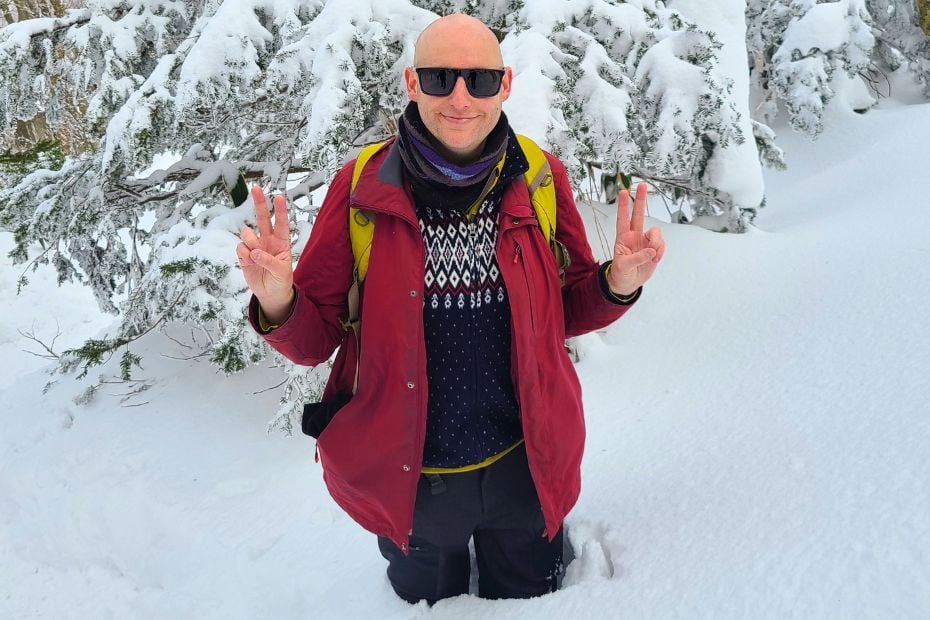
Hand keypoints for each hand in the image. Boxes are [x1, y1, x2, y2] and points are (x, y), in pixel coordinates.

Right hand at [236, 186, 294, 321]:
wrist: (271, 294)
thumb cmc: (281, 280)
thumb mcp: (282, 272)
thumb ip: (270, 261)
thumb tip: (255, 252)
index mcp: (282, 242)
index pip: (282, 223)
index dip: (280, 210)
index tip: (279, 197)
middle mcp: (268, 240)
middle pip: (262, 218)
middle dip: (259, 203)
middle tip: (256, 188)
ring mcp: (255, 246)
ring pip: (247, 234)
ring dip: (250, 243)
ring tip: (255, 257)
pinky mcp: (244, 255)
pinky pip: (240, 248)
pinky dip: (244, 255)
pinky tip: (249, 263)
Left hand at [607, 182, 665, 295]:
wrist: (628, 283)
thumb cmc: (621, 273)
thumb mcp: (624, 267)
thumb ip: (637, 258)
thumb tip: (651, 251)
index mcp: (623, 238)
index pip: (622, 219)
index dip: (622, 206)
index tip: (623, 191)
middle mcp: (634, 236)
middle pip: (638, 214)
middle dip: (640, 200)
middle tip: (642, 184)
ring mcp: (645, 242)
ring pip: (656, 233)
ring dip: (656, 244)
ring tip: (652, 257)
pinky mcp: (654, 249)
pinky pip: (662, 245)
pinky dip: (660, 252)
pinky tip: (655, 260)